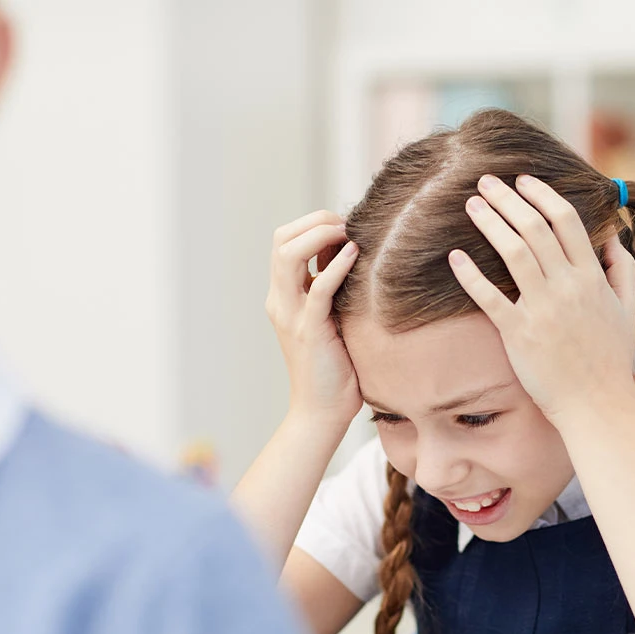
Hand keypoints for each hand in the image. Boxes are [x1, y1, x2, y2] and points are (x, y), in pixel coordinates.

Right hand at [267, 211, 361, 425]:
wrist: (321, 411)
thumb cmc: (334, 367)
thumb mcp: (331, 319)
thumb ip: (333, 291)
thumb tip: (354, 256)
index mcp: (283, 296)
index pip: (284, 241)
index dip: (312, 224)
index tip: (344, 227)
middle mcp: (280, 301)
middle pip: (281, 239)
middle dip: (315, 222)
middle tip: (347, 224)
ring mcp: (291, 315)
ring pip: (288, 256)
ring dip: (320, 235)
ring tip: (348, 233)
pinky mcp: (309, 331)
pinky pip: (317, 289)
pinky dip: (334, 267)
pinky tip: (354, 254)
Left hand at [448, 174, 634, 423]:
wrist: (596, 405)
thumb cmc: (610, 360)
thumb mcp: (626, 310)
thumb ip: (622, 269)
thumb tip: (613, 235)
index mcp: (592, 277)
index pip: (567, 220)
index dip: (541, 194)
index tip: (523, 180)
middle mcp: (568, 287)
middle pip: (535, 227)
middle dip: (508, 198)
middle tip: (485, 181)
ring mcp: (543, 309)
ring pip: (513, 252)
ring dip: (490, 222)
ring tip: (471, 204)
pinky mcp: (519, 334)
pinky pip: (490, 297)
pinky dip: (471, 274)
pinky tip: (455, 256)